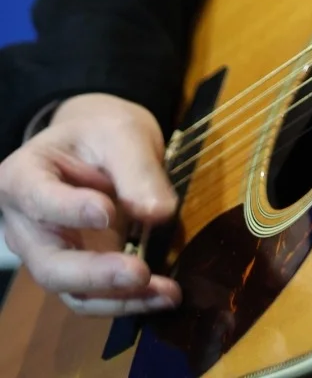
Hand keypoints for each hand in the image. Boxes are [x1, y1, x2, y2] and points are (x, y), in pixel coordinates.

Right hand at [0, 93, 180, 314]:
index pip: (39, 198)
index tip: (107, 212)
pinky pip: (93, 297)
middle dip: (95, 273)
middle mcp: (25, 225)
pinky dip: (127, 300)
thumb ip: (137, 169)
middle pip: (50, 263)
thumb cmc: (100, 132)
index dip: (70, 210)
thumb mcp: (122, 133)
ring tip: (167, 292)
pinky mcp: (74, 273)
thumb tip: (159, 214)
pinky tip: (163, 295)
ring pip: (72, 290)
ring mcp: (47, 254)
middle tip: (140, 272)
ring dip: (119, 296)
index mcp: (23, 177)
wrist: (98, 146)